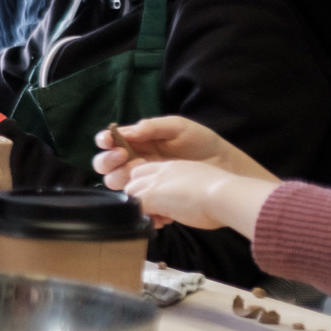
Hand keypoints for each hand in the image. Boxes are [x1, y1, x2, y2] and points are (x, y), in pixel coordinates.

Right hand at [93, 115, 273, 185]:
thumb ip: (153, 127)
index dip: (104, 141)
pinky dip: (136, 200)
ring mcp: (142, 182)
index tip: (109, 141)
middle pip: (106, 166)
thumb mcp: (179, 128)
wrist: (226, 167)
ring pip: (116, 185)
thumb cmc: (203, 143)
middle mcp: (134, 162)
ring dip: (121, 180)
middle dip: (109, 161)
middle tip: (125, 157)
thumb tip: (128, 132)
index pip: (109, 143)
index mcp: (137, 143)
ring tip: (141, 175)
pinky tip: (148, 191)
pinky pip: (134, 203)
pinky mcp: (152, 199)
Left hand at [119, 161, 276, 235]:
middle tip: (159, 212)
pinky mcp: (150, 196)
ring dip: (142, 208)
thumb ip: (189, 190)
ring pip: (131, 193)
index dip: (148, 185)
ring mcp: (154, 183)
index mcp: (176, 167)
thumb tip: (187, 203)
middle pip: (134, 180)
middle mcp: (162, 172)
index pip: (148, 171)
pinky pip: (135, 208)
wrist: (226, 195)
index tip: (161, 200)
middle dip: (140, 196)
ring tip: (162, 219)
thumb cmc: (224, 194)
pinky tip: (162, 223)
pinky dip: (144, 218)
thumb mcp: (203, 186)